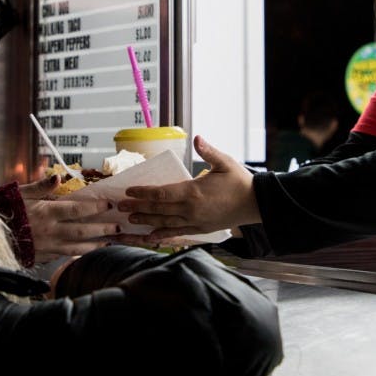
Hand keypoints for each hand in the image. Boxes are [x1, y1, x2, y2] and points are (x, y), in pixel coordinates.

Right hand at [23, 176, 120, 260]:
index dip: (95, 208)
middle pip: (82, 231)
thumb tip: (57, 176)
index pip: (77, 210)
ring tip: (109, 242)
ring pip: (77, 247)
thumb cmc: (6, 208)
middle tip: (119, 227)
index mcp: (46, 212)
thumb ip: (41, 186)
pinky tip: (87, 252)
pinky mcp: (43, 257)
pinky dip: (78, 254)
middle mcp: (50, 231)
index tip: (109, 205)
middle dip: (103, 229)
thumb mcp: (21, 192)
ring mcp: (47, 246)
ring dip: (95, 245)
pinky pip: (65, 256)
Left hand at [117, 135, 260, 242]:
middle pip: (158, 209)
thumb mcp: (225, 162)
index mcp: (193, 191)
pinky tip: (151, 237)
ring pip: (164, 223)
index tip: (129, 191)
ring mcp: (195, 221)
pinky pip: (177, 233)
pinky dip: (163, 235)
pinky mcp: (200, 229)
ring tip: (129, 220)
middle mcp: (191, 209)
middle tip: (119, 207)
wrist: (255, 204)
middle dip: (137, 208)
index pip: (161, 193)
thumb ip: (208, 151)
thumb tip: (197, 137)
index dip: (143, 193)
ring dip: (146, 222)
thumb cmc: (240, 181)